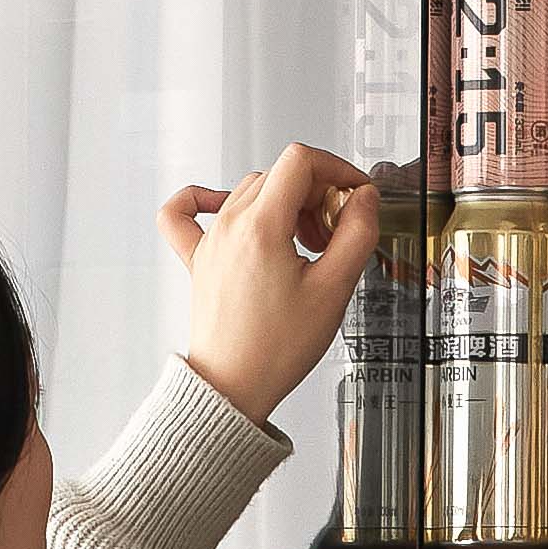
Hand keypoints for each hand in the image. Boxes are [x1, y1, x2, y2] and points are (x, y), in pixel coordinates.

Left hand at [165, 142, 380, 428]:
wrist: (233, 387)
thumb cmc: (275, 349)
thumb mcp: (334, 290)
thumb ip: (356, 234)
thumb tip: (363, 199)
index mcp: (262, 226)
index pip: (301, 161)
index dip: (337, 169)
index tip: (354, 195)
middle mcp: (230, 225)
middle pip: (280, 175)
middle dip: (317, 195)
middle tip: (335, 235)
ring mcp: (210, 240)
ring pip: (250, 191)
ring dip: (285, 204)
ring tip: (303, 243)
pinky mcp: (198, 259)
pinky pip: (185, 212)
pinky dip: (203, 198)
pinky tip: (222, 205)